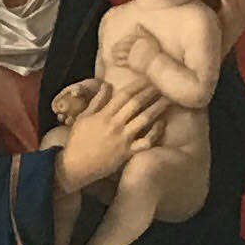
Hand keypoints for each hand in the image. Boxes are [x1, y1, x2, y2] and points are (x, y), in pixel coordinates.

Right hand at [50, 80, 158, 194]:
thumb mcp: (83, 118)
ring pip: (144, 119)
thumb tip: (107, 85)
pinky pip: (145, 142)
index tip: (149, 77)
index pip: (124, 94)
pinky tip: (162, 123)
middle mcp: (115, 125)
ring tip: (169, 99)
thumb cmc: (77, 142)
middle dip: (151, 92)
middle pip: (137, 103)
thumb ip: (96, 101)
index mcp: (104, 115)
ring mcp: (123, 139)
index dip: (138, 84)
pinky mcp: (128, 153)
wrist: (75, 167)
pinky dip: (155, 133)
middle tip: (165, 83)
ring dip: (157, 107)